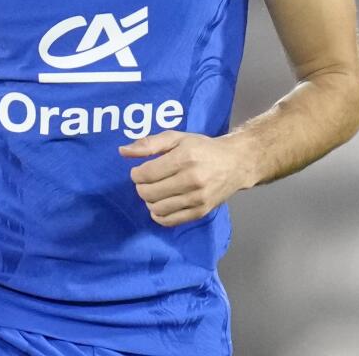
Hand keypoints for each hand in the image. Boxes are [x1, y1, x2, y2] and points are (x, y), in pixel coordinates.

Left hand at [119, 131, 251, 226]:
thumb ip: (149, 143)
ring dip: (149, 201)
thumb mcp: (178, 138)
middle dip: (141, 187)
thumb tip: (122, 151)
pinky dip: (159, 216)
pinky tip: (160, 206)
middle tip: (146, 181)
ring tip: (154, 191)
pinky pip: (170, 220)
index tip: (139, 171)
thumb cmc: (203, 148)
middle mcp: (191, 179)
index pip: (147, 174)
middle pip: (149, 192)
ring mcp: (197, 198)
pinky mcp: (200, 211)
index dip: (136, 174)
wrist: (236, 163)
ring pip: (158, 208)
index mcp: (184, 158)